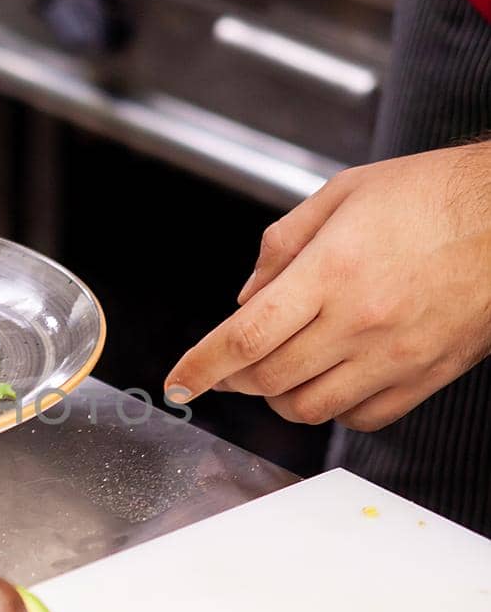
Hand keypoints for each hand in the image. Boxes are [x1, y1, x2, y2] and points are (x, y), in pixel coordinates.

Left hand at [165, 144, 490, 430]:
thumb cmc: (432, 197)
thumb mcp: (343, 193)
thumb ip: (281, 245)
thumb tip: (246, 297)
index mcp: (333, 271)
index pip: (246, 337)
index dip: (202, 365)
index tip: (179, 379)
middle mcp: (361, 320)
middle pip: (269, 379)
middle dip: (234, 379)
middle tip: (227, 366)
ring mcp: (394, 356)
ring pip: (309, 408)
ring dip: (279, 396)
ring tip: (278, 369)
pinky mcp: (423, 377)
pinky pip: (360, 417)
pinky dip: (332, 407)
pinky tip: (330, 378)